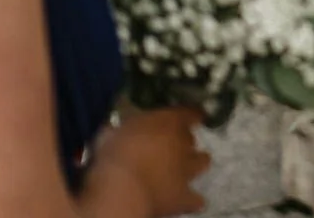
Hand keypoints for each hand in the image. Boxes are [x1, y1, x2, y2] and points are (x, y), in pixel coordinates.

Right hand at [92, 107, 210, 215]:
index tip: (189, 117)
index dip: (191, 115)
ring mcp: (186, 171)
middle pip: (191, 139)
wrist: (123, 190)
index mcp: (170, 122)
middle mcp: (184, 144)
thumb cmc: (114, 154)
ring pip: (202, 162)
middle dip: (183, 142)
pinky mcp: (183, 198)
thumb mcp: (112, 132)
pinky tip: (184, 200)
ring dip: (195, 164)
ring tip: (182, 169)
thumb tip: (112, 128)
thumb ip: (121, 128)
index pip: (191, 113)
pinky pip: (196, 200)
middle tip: (167, 148)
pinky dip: (192, 200)